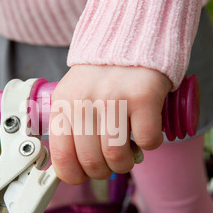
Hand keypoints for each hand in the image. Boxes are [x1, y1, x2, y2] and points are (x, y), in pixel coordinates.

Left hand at [49, 65, 171, 184]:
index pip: (61, 155)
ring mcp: (115, 98)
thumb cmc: (102, 73)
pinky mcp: (143, 96)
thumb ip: (71, 126)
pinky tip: (147, 133)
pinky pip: (147, 141)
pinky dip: (150, 144)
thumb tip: (71, 167)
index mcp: (64, 103)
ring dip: (125, 163)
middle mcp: (85, 101)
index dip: (73, 175)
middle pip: (91, 161)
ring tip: (129, 153)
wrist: (130, 35)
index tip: (83, 176)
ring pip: (117, 156)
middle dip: (103, 171)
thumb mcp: (74, 94)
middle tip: (111, 162)